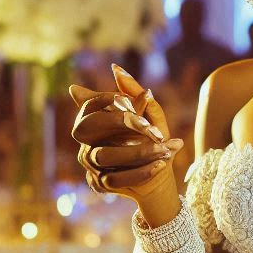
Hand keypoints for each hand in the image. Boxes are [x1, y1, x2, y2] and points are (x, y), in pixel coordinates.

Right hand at [69, 64, 182, 214]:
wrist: (158, 177)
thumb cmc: (152, 140)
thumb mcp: (150, 117)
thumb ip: (134, 94)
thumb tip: (116, 69)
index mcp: (95, 120)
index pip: (91, 104)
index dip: (111, 100)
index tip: (144, 98)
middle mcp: (86, 140)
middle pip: (90, 128)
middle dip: (124, 124)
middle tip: (155, 127)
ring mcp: (90, 163)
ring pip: (106, 154)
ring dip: (139, 152)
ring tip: (166, 150)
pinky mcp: (100, 184)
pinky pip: (115, 178)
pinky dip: (141, 171)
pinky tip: (161, 165)